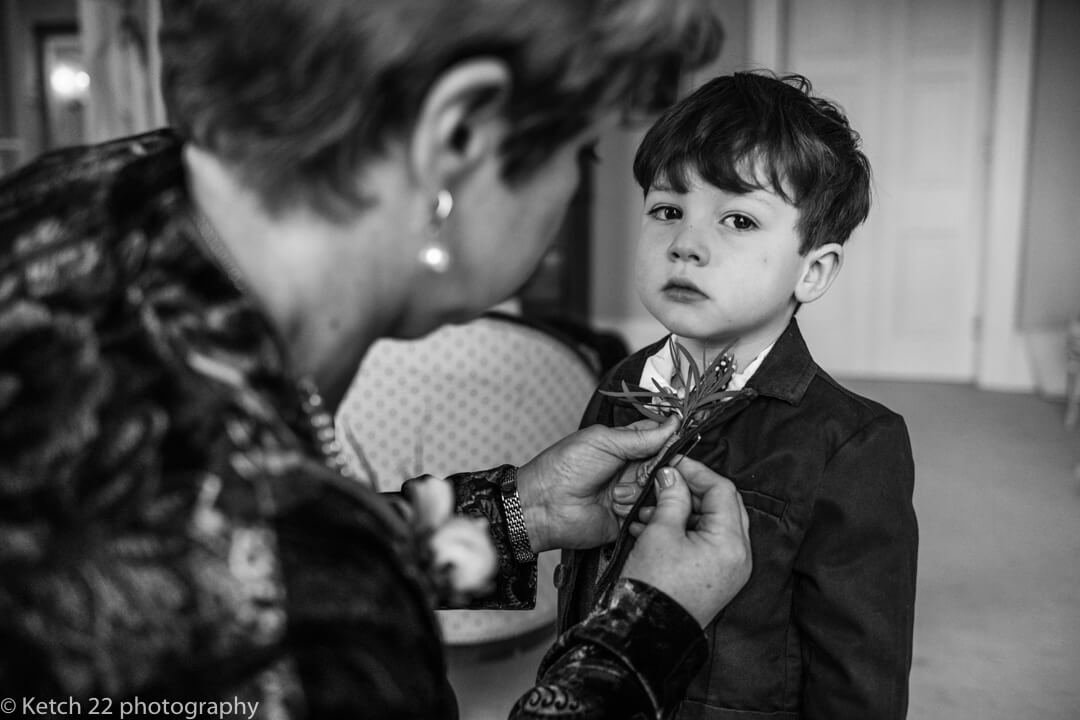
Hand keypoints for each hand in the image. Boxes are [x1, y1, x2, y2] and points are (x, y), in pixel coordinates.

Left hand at [516, 417, 677, 552]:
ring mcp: (630, 494)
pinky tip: (616, 506)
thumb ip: (640, 436)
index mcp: (623, 446)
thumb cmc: (563, 468)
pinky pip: (649, 513)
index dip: (670, 441)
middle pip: (665, 466)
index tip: (676, 442)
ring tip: (615, 493)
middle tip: (638, 472)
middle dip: (655, 469)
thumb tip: (671, 425)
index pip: (660, 439)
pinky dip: (635, 509)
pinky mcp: (628, 518)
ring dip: (639, 490)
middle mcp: (630, 469)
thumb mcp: (602, 441)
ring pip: (659, 490)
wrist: (545, 505)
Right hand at [620, 457, 751, 626]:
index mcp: (731, 543)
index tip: (673, 463)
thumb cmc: (655, 587)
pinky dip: (684, 531)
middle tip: (665, 482)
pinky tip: (653, 528)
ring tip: (650, 509)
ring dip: (683, 510)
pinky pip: (706, 543)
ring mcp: (730, 569)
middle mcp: (739, 556)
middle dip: (691, 491)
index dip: (696, 471)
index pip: (722, 490)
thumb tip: (673, 475)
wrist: (646, 633)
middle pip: (722, 505)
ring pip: (712, 523)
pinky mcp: (717, 578)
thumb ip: (671, 497)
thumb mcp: (660, 532)